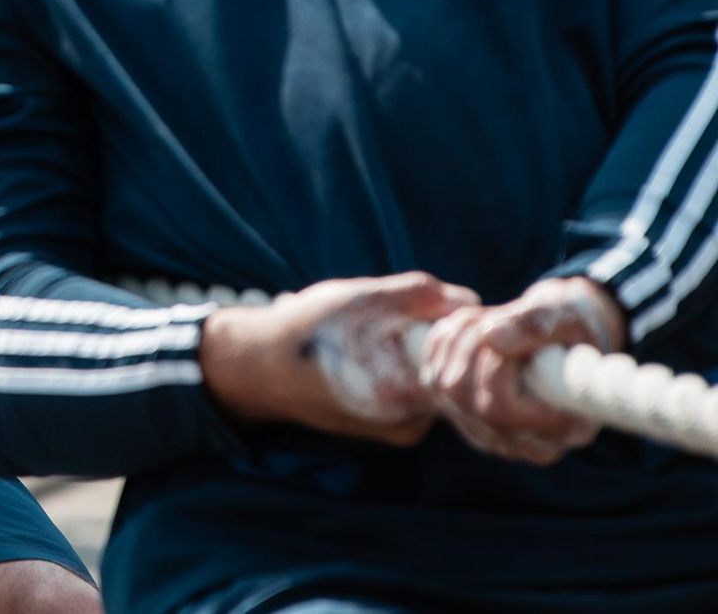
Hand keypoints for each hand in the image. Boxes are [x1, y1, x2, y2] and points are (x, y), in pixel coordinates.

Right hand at [198, 272, 478, 445]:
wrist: (258, 367)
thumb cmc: (307, 329)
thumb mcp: (364, 297)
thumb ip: (422, 296)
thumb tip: (470, 301)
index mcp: (407, 393)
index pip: (467, 363)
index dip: (462, 330)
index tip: (440, 309)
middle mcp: (410, 425)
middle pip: (453, 374)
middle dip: (438, 341)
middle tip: (407, 316)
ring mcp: (399, 432)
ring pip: (433, 385)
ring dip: (419, 357)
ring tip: (382, 334)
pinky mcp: (386, 431)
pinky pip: (414, 396)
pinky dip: (404, 372)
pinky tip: (375, 354)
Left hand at [418, 277, 625, 465]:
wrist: (561, 335)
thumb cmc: (572, 327)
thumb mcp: (567, 317)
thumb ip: (536, 325)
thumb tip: (491, 338)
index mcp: (564, 429)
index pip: (499, 408)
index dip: (491, 363)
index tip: (504, 326)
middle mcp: (525, 444)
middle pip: (467, 399)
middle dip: (470, 346)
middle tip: (490, 316)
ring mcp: (492, 434)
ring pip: (445, 386)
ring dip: (454, 340)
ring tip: (481, 317)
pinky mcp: (465, 416)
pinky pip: (433, 379)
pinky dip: (440, 345)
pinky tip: (464, 327)